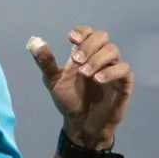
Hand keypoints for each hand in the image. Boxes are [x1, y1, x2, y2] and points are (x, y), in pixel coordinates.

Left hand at [27, 26, 133, 148]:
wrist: (81, 125)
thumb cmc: (69, 101)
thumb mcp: (53, 82)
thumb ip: (46, 63)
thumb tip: (35, 42)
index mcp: (84, 54)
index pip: (88, 32)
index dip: (82, 32)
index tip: (71, 39)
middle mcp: (100, 58)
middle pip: (102, 36)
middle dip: (88, 45)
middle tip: (76, 59)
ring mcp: (113, 69)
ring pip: (113, 50)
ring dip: (97, 58)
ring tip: (84, 73)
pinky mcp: (124, 83)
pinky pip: (124, 69)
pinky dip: (111, 71)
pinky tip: (97, 79)